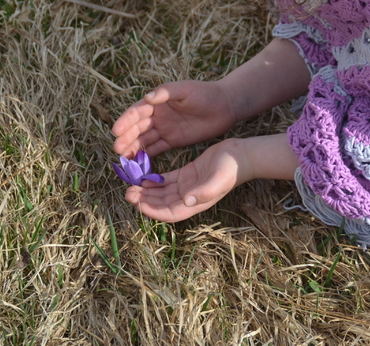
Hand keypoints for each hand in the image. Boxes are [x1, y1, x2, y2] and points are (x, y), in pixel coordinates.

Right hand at [112, 80, 235, 157]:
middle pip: (137, 127)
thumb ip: (167, 92)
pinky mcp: (173, 140)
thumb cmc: (206, 93)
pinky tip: (137, 163)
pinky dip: (146, 155)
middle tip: (117, 149)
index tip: (116, 130)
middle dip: (126, 137)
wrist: (225, 106)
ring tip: (123, 158)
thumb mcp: (186, 90)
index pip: (137, 111)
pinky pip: (156, 148)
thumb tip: (148, 97)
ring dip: (132, 148)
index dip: (126, 120)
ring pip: (144, 139)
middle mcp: (158, 115)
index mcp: (158, 101)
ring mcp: (165, 128)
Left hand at [125, 139, 250, 221]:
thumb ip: (203, 192)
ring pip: (162, 193)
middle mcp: (189, 198)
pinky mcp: (187, 175)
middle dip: (145, 200)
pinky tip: (144, 177)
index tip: (138, 203)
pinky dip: (155, 181)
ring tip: (132, 186)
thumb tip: (186, 201)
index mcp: (195, 203)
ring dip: (147, 191)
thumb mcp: (218, 180)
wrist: (241, 156)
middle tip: (128, 192)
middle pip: (162, 204)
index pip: (169, 213)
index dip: (152, 211)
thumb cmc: (231, 169)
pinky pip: (167, 181)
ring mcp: (187, 187)